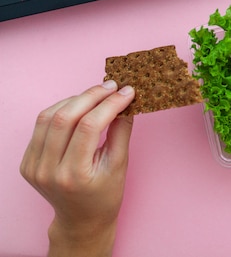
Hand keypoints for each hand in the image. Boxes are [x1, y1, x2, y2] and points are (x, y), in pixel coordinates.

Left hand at [20, 81, 134, 256]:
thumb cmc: (105, 195)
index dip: (110, 104)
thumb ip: (121, 131)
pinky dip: (61, 110)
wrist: (81, 219)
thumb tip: (125, 101)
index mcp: (74, 174)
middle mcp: (48, 170)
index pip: (90, 126)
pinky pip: (42, 125)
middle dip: (91, 96)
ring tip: (97, 94)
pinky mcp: (27, 161)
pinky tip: (79, 106)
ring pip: (49, 116)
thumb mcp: (120, 165)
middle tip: (112, 86)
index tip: (127, 92)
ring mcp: (34, 166)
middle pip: (65, 117)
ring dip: (75, 99)